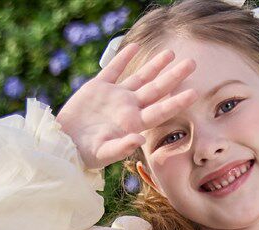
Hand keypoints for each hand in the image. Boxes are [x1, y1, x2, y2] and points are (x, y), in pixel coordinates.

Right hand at [55, 42, 198, 171]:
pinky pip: (113, 69)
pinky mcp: (97, 88)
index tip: (194, 93)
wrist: (64, 144)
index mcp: (132, 124)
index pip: (160, 111)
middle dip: (174, 76)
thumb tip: (139, 138)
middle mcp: (128, 108)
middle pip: (156, 89)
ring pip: (139, 77)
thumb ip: (122, 147)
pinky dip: (123, 58)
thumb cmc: (85, 154)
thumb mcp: (103, 153)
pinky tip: (134, 47)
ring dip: (155, 65)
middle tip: (192, 63)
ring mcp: (114, 96)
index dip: (177, 102)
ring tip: (171, 53)